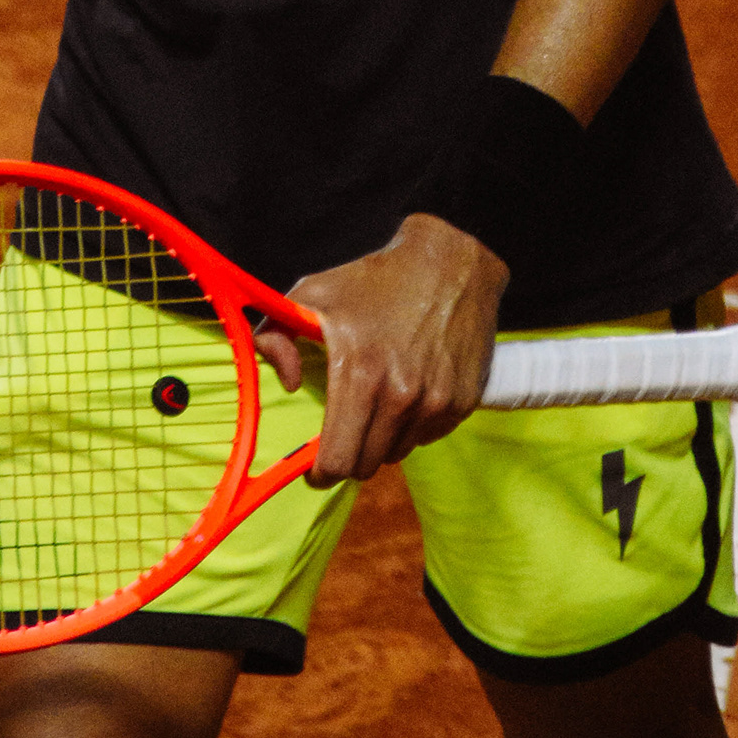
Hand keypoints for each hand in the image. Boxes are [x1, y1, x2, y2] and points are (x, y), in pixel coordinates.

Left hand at [253, 214, 508, 485]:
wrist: (449, 265)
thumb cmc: (374, 281)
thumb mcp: (313, 293)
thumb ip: (276, 335)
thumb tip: (288, 384)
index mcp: (360, 372)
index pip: (338, 459)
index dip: (320, 473)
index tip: (314, 470)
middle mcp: (400, 394)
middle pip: (365, 466)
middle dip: (348, 459)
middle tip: (341, 438)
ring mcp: (435, 401)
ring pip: (395, 454)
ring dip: (380, 442)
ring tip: (374, 406)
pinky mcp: (461, 403)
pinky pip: (425, 438)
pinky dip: (410, 428)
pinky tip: (406, 395)